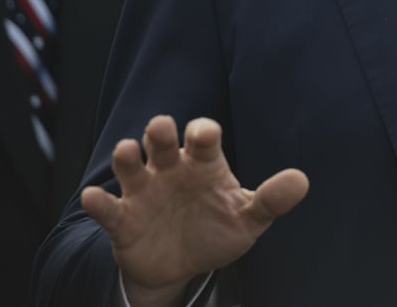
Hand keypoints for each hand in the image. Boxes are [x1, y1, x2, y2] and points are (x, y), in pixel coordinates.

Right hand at [82, 115, 308, 305]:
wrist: (183, 266)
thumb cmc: (217, 230)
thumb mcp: (247, 219)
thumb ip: (270, 200)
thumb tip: (301, 181)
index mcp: (203, 163)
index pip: (202, 138)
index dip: (202, 132)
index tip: (204, 134)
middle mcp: (170, 169)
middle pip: (161, 140)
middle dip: (160, 131)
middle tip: (162, 130)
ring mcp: (143, 192)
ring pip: (129, 165)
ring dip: (126, 157)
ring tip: (128, 153)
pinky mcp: (122, 219)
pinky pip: (107, 207)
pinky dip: (98, 202)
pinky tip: (95, 198)